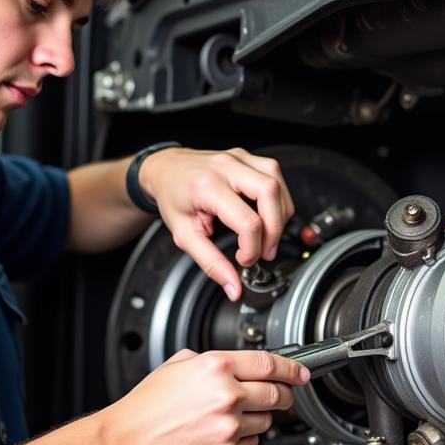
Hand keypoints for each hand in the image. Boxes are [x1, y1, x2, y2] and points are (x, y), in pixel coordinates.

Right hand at [100, 349, 309, 444]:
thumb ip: (211, 361)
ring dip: (258, 419)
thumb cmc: (147, 407)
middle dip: (284, 395)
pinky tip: (222, 435)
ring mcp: (228, 426)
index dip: (292, 369)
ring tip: (230, 419)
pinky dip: (244, 441)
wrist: (128, 444)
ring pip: (266, 421)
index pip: (270, 363)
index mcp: (215, 367)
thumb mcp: (177, 365)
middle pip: (278, 394)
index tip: (300, 373)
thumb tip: (240, 365)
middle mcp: (226, 395)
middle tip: (281, 396)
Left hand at [137, 146, 293, 300]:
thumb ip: (211, 263)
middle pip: (270, 193)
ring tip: (267, 233)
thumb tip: (233, 287)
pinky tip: (267, 212)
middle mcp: (225, 167)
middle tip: (265, 250)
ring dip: (280, 213)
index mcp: (207, 187)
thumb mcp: (185, 236)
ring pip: (276, 182)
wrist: (165, 170)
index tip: (244, 259)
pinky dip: (276, 198)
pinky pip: (273, 175)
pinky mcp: (246, 157)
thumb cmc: (172, 198)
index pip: (247, 221)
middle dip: (274, 229)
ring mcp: (238, 157)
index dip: (252, 248)